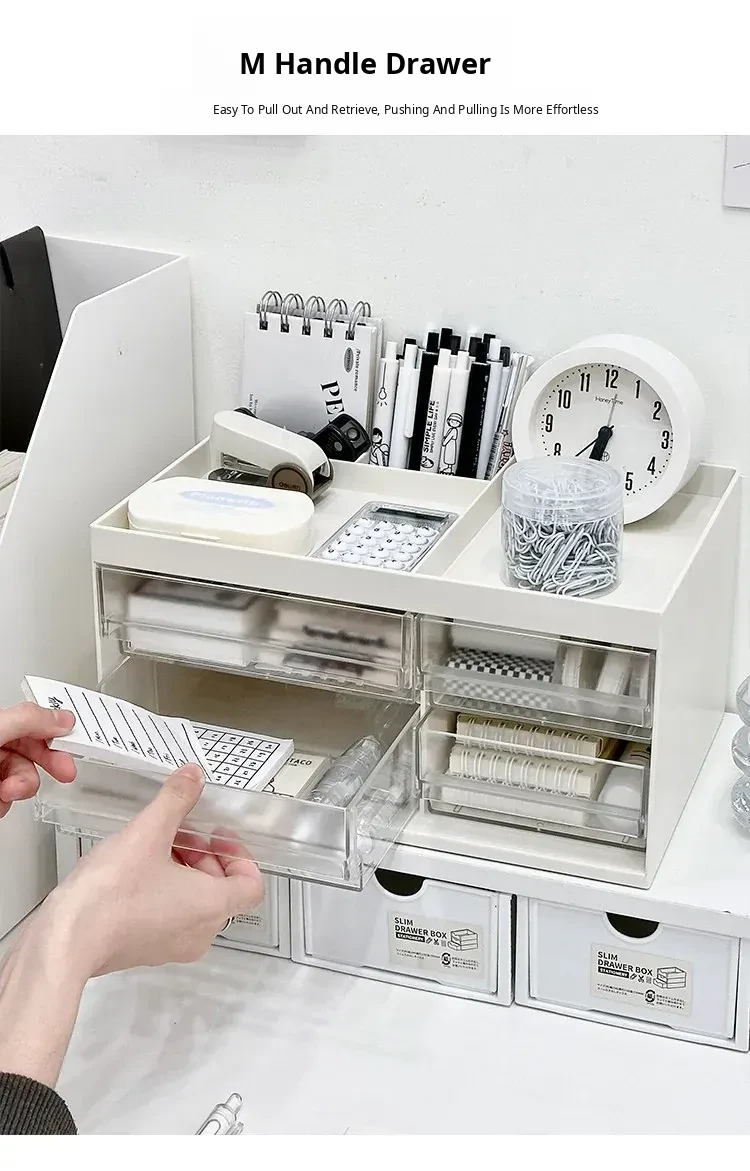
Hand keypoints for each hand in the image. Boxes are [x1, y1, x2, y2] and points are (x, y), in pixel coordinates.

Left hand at [0, 702, 76, 817]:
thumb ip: (30, 720)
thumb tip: (64, 719)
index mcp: (0, 725)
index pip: (34, 724)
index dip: (56, 733)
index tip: (75, 744)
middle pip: (33, 754)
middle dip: (47, 764)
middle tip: (65, 772)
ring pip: (22, 782)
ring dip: (21, 788)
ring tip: (7, 791)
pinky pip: (6, 803)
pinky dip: (3, 804)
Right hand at [37, 763, 263, 978]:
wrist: (65, 940)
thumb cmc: (111, 893)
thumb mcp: (148, 832)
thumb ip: (176, 800)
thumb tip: (193, 777)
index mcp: (212, 906)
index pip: (251, 885)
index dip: (239, 855)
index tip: (217, 835)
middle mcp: (199, 933)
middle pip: (222, 891)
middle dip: (205, 856)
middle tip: (180, 833)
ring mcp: (171, 947)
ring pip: (195, 904)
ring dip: (184, 872)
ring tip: (155, 847)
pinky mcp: (145, 951)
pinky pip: (170, 918)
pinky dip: (165, 892)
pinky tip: (135, 871)